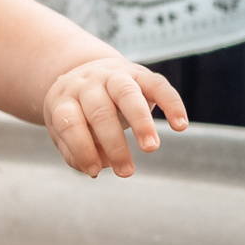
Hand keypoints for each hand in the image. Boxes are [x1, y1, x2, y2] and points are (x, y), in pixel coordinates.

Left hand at [44, 57, 189, 178]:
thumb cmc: (76, 113)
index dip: (81, 148)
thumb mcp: (64, 132)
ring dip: (141, 122)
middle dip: (114, 144)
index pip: (69, 122)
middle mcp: (89, 84)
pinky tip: (180, 125)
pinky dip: (172, 104)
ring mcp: (114, 75)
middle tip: (126, 172)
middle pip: (100, 111)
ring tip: (150, 149)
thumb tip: (103, 164)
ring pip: (128, 94)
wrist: (87, 73)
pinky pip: (158, 86)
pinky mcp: (140, 74)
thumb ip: (77, 153)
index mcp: (65, 99)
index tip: (94, 170)